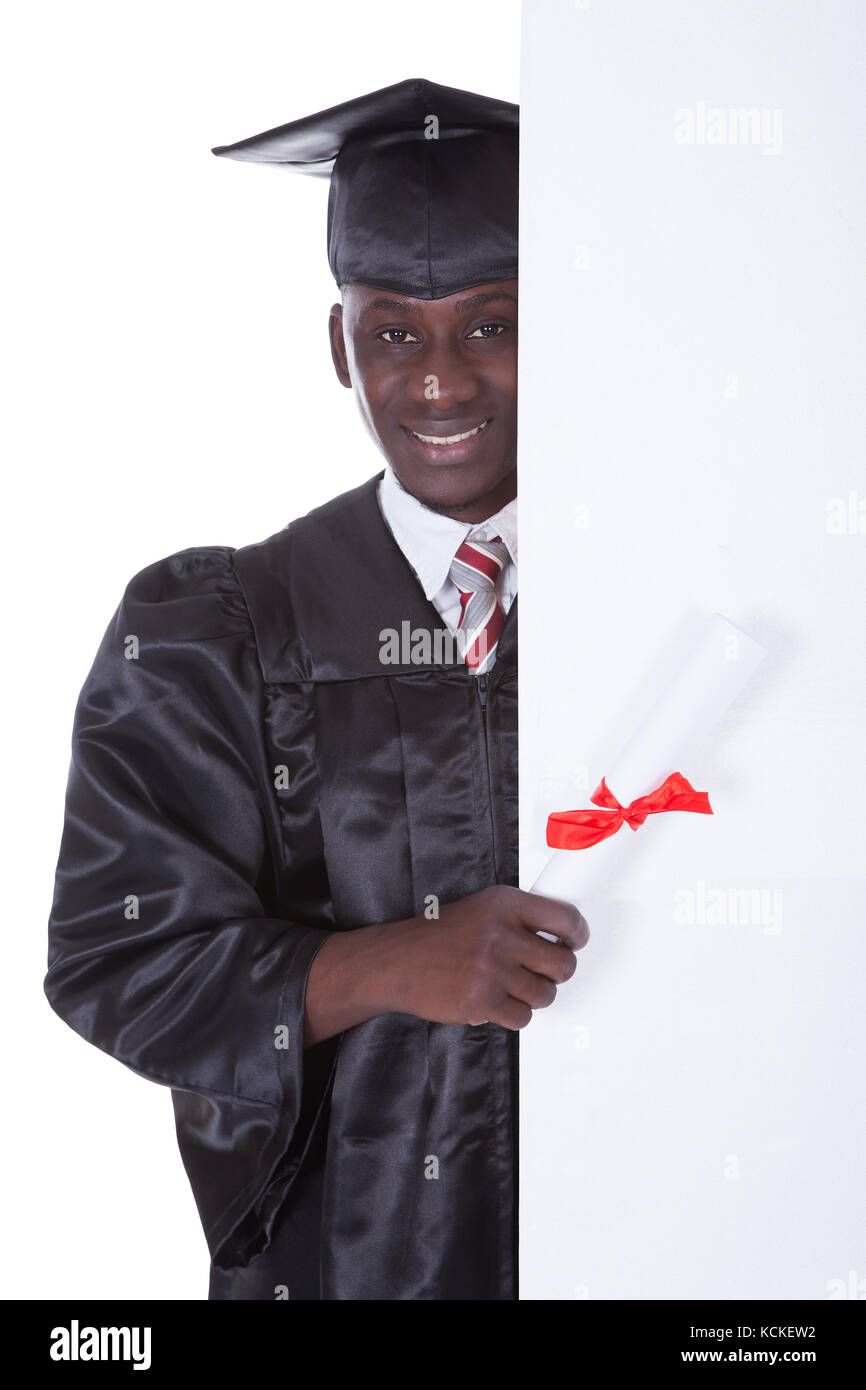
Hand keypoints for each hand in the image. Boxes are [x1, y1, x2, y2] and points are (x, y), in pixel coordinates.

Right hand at [392, 885, 588, 1029]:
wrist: (397, 961)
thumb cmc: (439, 936)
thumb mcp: (482, 908)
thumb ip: (520, 918)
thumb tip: (563, 937)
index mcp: (505, 905)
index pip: (565, 919)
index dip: (578, 935)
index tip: (575, 943)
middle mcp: (502, 935)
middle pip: (563, 964)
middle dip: (557, 972)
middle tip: (544, 972)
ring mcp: (492, 970)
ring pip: (546, 994)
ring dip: (534, 995)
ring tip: (512, 987)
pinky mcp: (483, 1001)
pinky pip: (523, 1017)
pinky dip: (514, 1014)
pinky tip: (497, 1001)